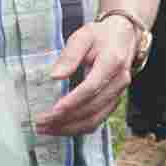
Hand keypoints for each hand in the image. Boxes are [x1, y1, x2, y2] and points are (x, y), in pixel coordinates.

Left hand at [36, 15, 138, 135]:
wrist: (123, 38)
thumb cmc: (101, 36)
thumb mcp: (83, 36)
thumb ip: (70, 55)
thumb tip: (55, 76)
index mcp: (112, 62)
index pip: (92, 87)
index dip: (73, 101)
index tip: (54, 110)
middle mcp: (119, 81)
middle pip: (92, 108)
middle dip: (65, 119)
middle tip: (41, 122)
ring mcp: (118, 95)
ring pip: (95, 120)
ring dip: (69, 128)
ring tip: (46, 129)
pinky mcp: (113, 102)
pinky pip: (97, 121)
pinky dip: (77, 128)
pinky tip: (60, 128)